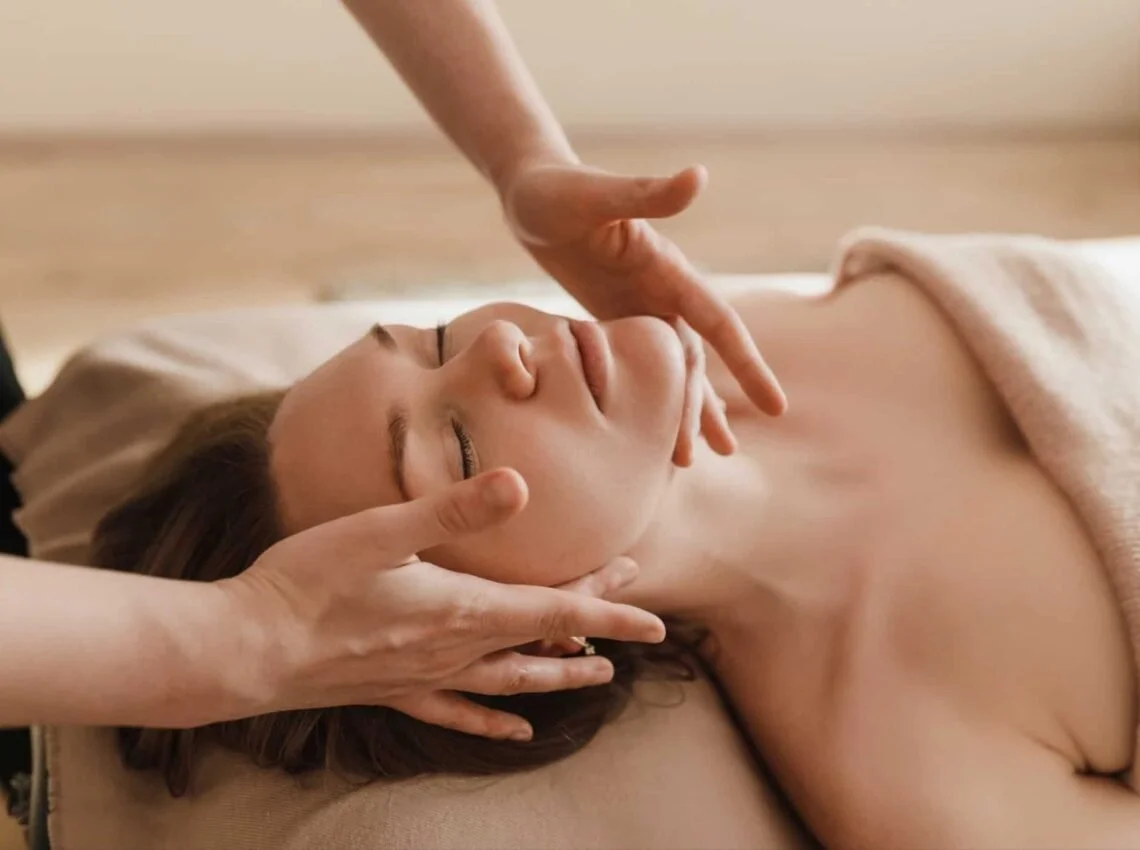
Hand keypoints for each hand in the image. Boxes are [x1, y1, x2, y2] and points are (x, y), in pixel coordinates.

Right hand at [222, 467, 664, 740]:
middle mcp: (453, 650)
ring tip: (600, 677)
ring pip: (513, 680)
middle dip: (595, 625)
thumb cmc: (307, 582)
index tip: (657, 620)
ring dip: (560, 674)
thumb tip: (521, 486)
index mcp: (460, 608)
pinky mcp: (394, 691)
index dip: (611, 611)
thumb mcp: (381, 531)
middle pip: (542, 638)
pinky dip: (493, 719)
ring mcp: (425, 677)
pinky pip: (458, 712)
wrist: (244, 649)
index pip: (555, 610)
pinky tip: (516, 729)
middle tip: (639, 614)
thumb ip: (454, 511)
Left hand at [500, 158, 786, 464]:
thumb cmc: (557, 190)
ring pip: (668, 370)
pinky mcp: (610, 316)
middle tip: (722, 454)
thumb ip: (645, 193)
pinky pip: (635, 367)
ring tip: (693, 459)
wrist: (528, 189)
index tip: (776, 406)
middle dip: (706, 407)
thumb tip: (700, 176)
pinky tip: (646, 428)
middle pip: (693, 360)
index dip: (747, 365)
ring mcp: (636, 306)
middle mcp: (660, 291)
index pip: (719, 323)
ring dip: (683, 409)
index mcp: (666, 269)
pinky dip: (646, 397)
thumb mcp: (596, 195)